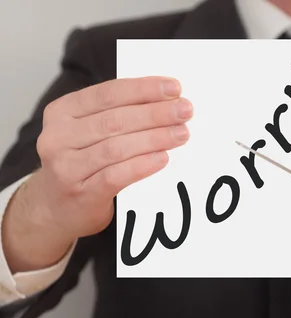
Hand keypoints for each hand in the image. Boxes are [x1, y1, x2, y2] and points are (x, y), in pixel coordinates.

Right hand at [3, 77, 192, 271]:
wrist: (56, 208)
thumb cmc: (82, 163)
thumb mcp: (88, 132)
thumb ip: (117, 114)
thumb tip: (165, 100)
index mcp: (62, 112)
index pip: (107, 93)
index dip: (143, 89)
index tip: (174, 88)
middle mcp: (58, 137)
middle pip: (115, 120)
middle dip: (155, 113)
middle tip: (185, 110)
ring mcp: (66, 166)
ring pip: (117, 147)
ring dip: (155, 138)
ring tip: (181, 133)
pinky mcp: (81, 193)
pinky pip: (116, 176)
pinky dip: (142, 165)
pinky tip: (163, 158)